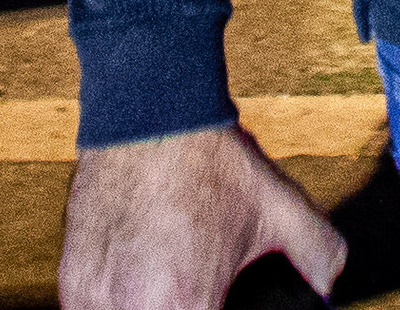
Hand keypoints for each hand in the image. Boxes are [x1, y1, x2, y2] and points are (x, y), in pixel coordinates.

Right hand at [58, 121, 344, 309]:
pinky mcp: (72, 278)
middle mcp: (133, 308)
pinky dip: (114, 308)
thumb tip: (327, 288)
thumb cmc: (212, 161)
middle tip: (197, 293)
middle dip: (186, 309)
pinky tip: (139, 288)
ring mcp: (93, 295)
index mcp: (187, 303)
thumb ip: (320, 254)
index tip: (218, 301)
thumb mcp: (283, 205)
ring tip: (169, 289)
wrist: (149, 109)